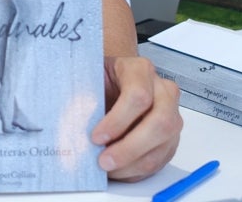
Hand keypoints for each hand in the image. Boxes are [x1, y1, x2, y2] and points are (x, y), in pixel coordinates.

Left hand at [90, 54, 181, 181]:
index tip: (96, 137)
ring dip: (131, 164)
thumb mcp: (87, 79)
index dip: (118, 120)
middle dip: (129, 148)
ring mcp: (171, 116)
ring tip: (106, 168)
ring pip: (161, 147)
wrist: (111, 83)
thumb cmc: (99, 80)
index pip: (138, 95)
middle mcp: (163, 91)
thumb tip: (70, 122)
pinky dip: (135, 170)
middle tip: (103, 161)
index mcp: (140, 69)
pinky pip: (159, 161)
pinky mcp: (170, 139)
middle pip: (160, 123)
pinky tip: (117, 169)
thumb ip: (82, 97)